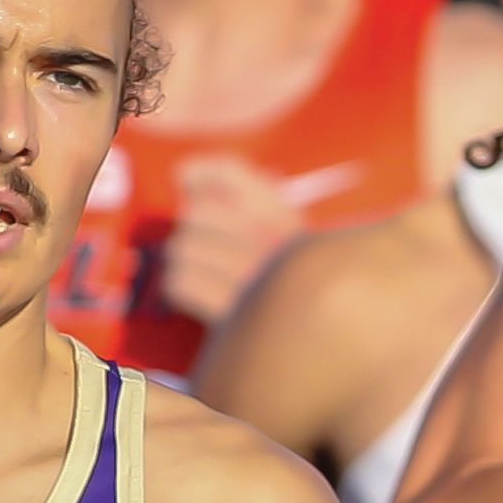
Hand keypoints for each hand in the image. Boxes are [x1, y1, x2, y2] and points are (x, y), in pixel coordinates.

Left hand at [158, 157, 309, 325]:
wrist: (323, 329)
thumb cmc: (294, 277)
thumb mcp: (285, 229)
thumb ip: (245, 195)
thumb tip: (185, 174)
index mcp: (284, 216)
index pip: (227, 172)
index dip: (199, 174)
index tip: (190, 185)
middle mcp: (268, 240)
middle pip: (194, 214)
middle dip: (193, 230)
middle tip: (208, 245)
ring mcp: (249, 277)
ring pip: (181, 249)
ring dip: (186, 262)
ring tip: (206, 272)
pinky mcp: (229, 312)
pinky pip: (179, 284)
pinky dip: (182, 288)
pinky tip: (201, 293)